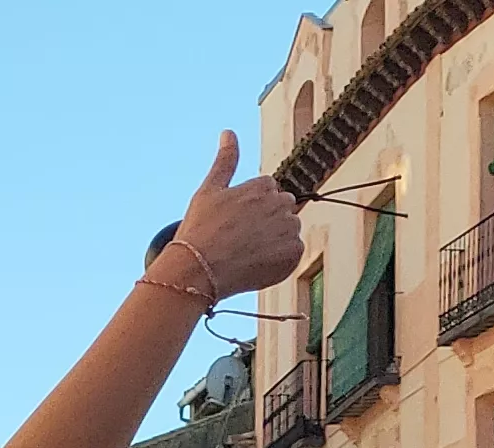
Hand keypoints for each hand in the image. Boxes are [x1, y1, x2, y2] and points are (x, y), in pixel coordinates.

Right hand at [167, 134, 302, 297]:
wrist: (199, 270)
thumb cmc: (199, 231)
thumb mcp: (208, 190)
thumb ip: (225, 160)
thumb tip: (228, 132)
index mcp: (263, 186)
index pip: (268, 192)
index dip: (250, 208)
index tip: (234, 222)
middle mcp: (281, 203)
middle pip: (282, 209)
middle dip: (267, 221)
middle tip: (240, 239)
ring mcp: (289, 228)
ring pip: (288, 231)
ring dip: (274, 240)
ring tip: (247, 253)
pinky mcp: (294, 253)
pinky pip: (293, 253)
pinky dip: (279, 260)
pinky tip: (256, 264)